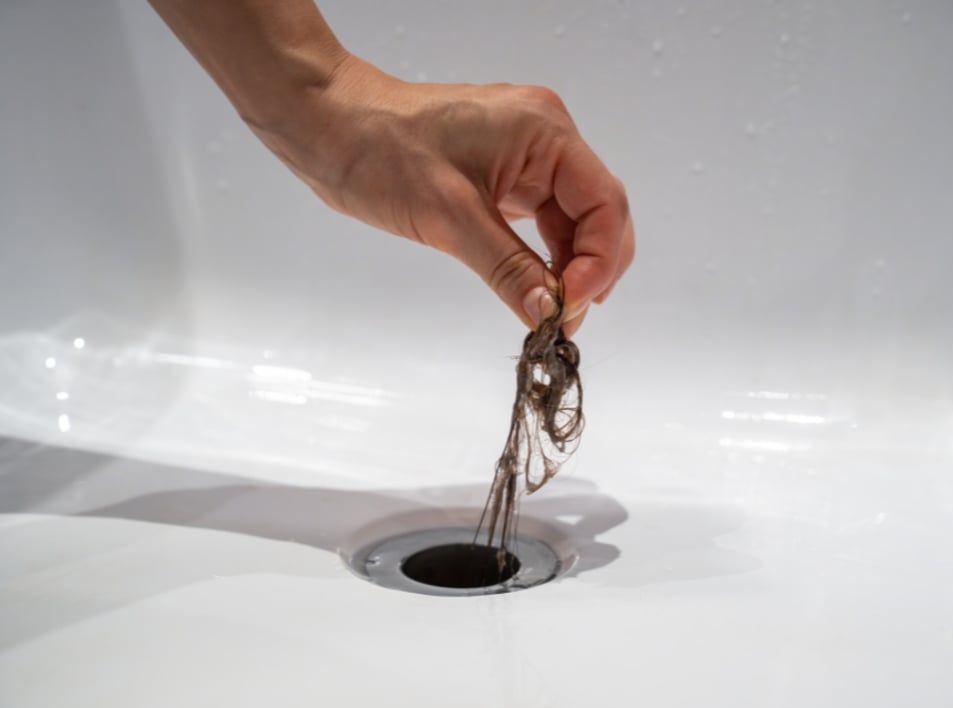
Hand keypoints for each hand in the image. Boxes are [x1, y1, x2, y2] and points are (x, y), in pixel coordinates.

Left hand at [254, 57, 634, 335]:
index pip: (604, 202)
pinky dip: (544, 258)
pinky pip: (542, 221)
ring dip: (569, 269)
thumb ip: (509, 268)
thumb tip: (551, 314)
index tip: (570, 307)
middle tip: (565, 320)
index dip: (599, 261)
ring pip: (572, 222)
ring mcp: (528, 155)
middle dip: (592, 269)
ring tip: (551, 314)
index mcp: (545, 132)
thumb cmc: (383, 154)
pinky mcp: (505, 173)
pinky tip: (537, 289)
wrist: (330, 125)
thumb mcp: (450, 218)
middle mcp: (547, 138)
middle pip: (598, 213)